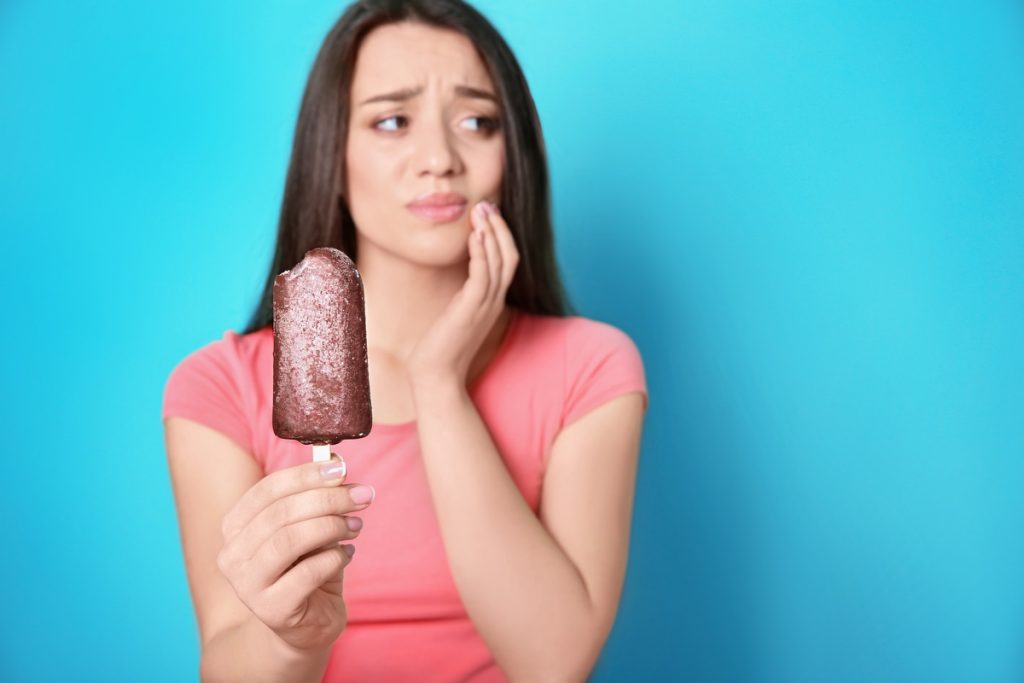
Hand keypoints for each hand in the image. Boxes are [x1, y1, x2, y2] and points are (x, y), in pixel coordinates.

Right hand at [215, 455, 374, 651]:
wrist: (306, 625)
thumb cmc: (307, 568)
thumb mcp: (309, 527)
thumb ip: (315, 499)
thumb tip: (336, 464)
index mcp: (236, 526)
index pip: (268, 490)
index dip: (306, 475)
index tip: (342, 468)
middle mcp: (232, 555)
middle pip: (281, 513)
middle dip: (328, 498)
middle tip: (362, 495)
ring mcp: (247, 586)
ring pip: (290, 540)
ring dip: (332, 526)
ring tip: (356, 525)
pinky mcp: (271, 611)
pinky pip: (308, 573)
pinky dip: (335, 557)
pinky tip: (347, 554)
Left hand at [408, 200, 519, 385]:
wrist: (436, 375)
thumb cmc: (440, 347)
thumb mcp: (455, 314)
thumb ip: (462, 294)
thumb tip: (457, 277)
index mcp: (492, 300)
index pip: (507, 260)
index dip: (501, 235)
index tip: (487, 214)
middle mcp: (494, 301)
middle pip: (510, 255)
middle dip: (500, 227)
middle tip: (486, 203)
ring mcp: (486, 306)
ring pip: (501, 261)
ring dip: (492, 233)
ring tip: (481, 210)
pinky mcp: (472, 309)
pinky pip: (483, 275)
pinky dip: (482, 252)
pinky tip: (475, 236)